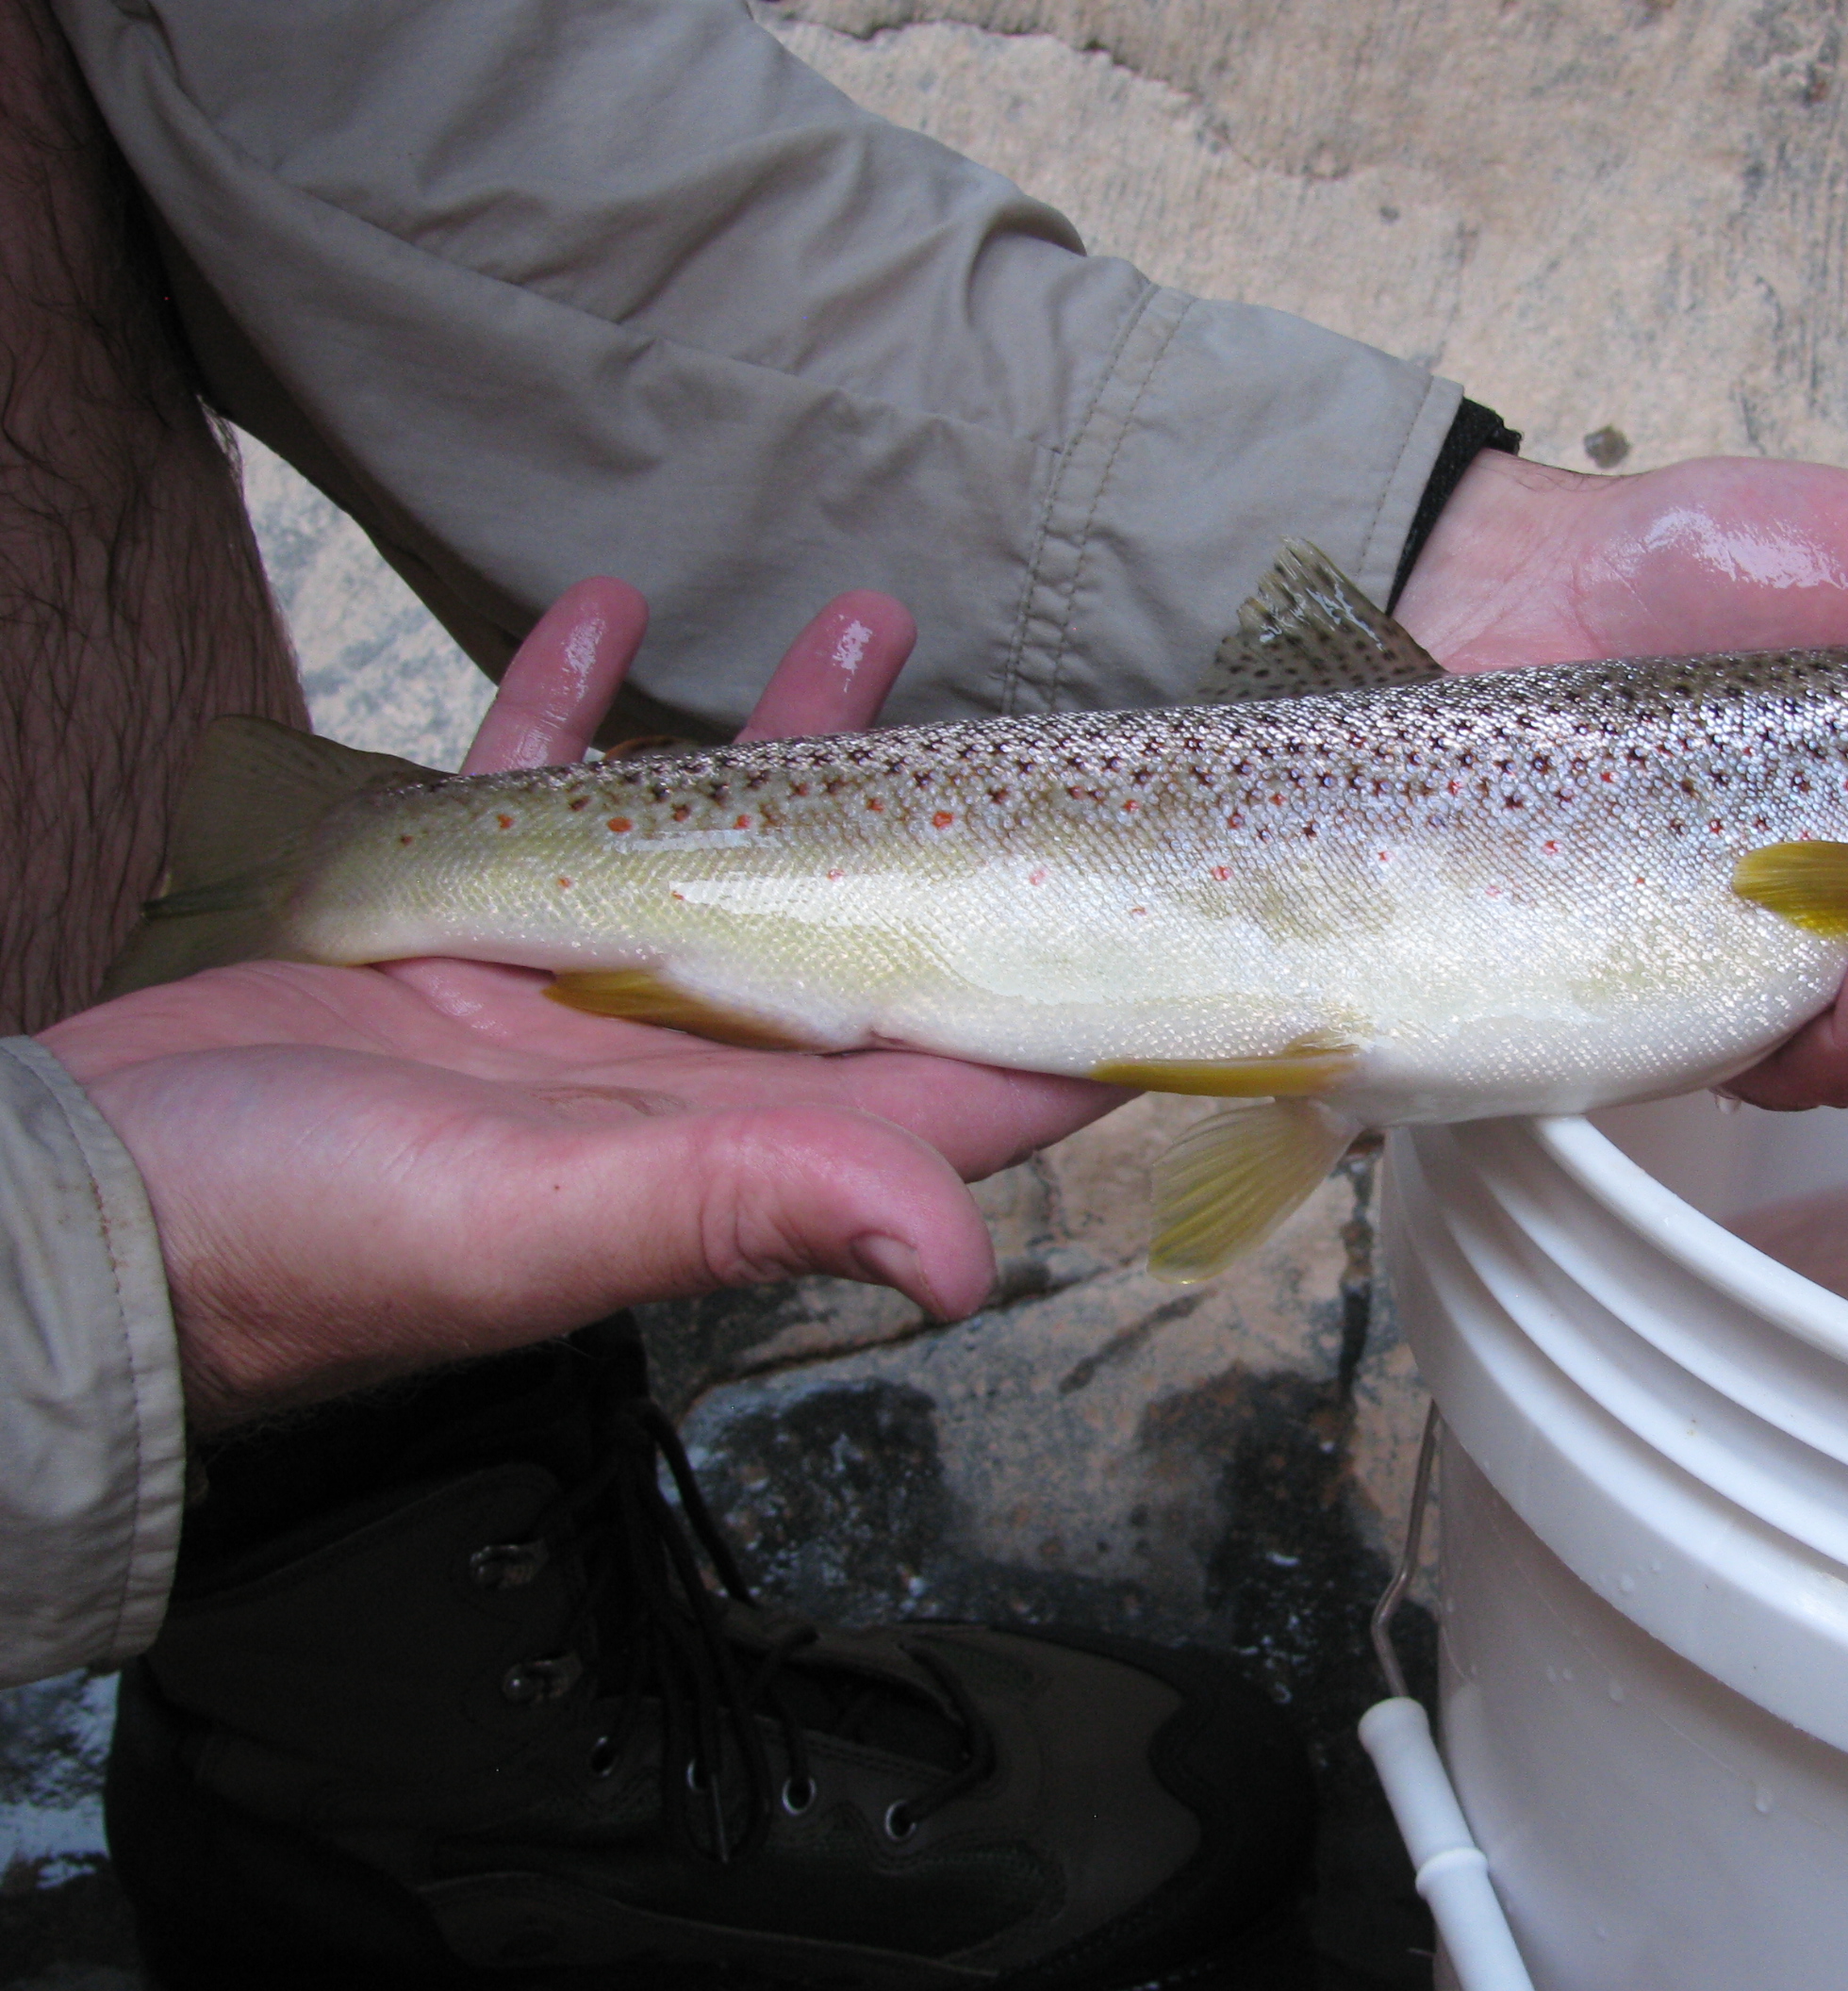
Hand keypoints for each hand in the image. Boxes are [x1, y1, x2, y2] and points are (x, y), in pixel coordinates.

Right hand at [40, 581, 1117, 1430]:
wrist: (94, 1206)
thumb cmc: (307, 1238)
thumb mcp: (543, 1219)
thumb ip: (754, 1204)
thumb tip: (968, 1258)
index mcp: (740, 1141)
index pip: (959, 1078)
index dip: (1075, 1007)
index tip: (1175, 916)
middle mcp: (681, 1068)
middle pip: (866, 930)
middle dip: (953, 826)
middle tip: (1036, 716)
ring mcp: (572, 990)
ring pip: (719, 836)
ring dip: (795, 734)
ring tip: (865, 617)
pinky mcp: (457, 930)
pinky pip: (541, 789)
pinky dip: (579, 706)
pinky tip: (609, 610)